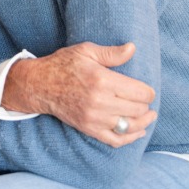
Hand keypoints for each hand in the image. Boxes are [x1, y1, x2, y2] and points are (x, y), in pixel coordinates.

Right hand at [3, 42, 156, 146]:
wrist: (39, 85)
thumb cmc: (63, 65)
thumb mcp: (85, 51)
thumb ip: (111, 53)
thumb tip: (133, 48)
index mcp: (102, 80)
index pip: (141, 93)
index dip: (148, 92)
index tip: (147, 89)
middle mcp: (100, 102)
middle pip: (138, 109)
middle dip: (145, 105)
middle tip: (143, 100)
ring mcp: (95, 118)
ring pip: (130, 126)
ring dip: (143, 121)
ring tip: (148, 116)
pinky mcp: (89, 128)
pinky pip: (116, 140)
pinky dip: (130, 138)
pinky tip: (137, 131)